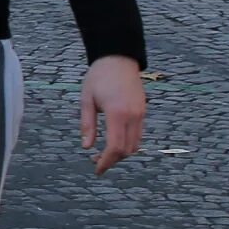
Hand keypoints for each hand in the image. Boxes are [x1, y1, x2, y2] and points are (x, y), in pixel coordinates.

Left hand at [81, 54, 145, 173]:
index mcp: (117, 113)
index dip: (106, 161)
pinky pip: (138, 135)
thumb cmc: (98, 77)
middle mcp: (133, 116)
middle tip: (95, 162)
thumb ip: (87, 124)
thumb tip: (86, 147)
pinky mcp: (143, 112)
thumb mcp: (86, 99)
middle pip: (127, 150)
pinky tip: (113, 141)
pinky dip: (127, 144)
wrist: (118, 59)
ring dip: (120, 153)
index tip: (97, 169)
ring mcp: (140, 114)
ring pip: (135, 145)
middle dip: (112, 160)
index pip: (115, 146)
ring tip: (103, 153)